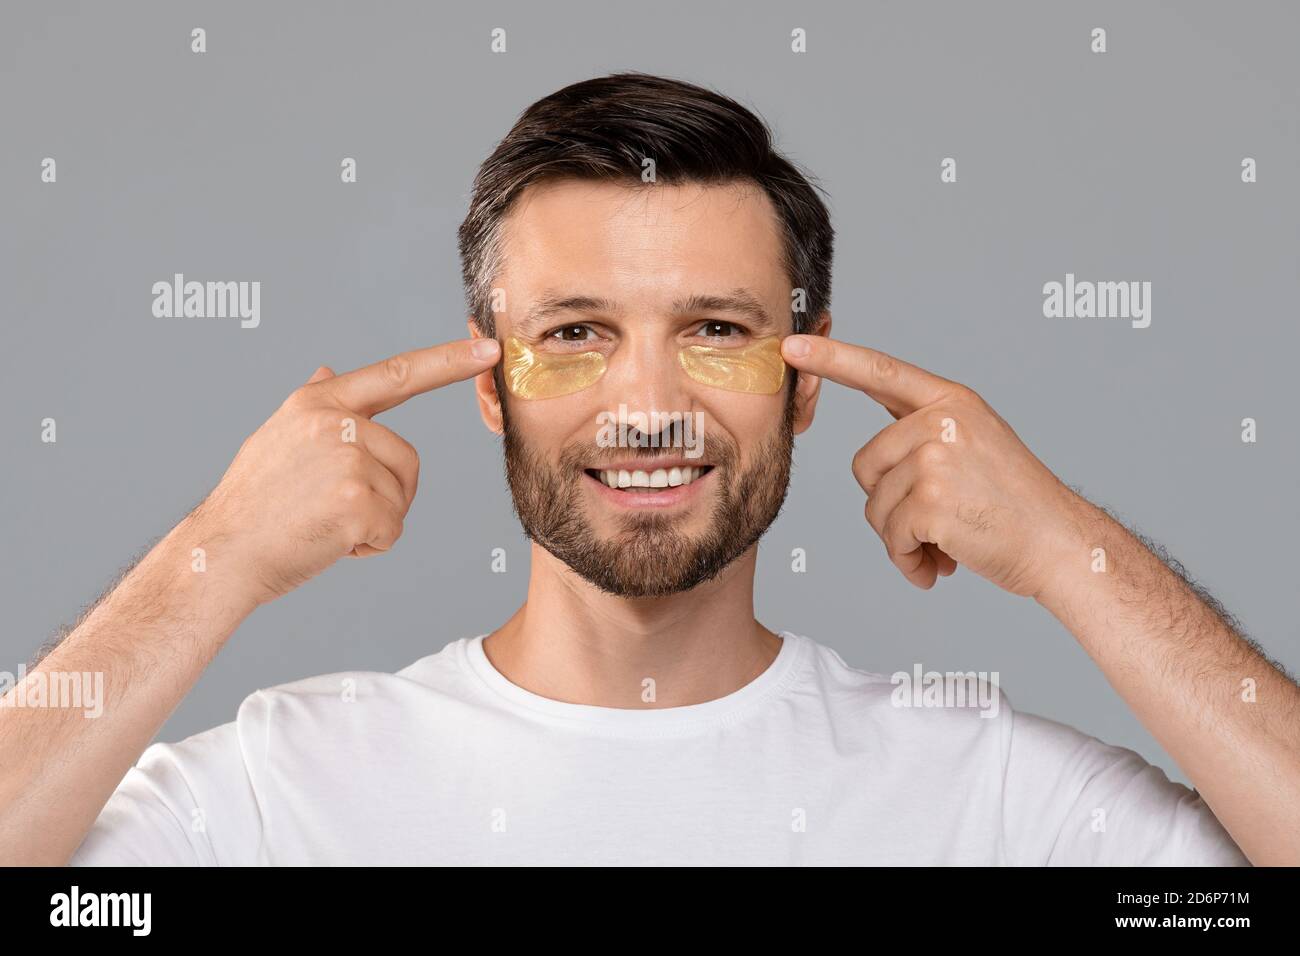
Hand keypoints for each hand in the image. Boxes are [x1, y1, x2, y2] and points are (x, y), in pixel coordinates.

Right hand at [193, 338, 500, 605]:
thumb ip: (315, 407)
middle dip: (385, 494)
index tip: (490, 349)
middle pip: (407, 459)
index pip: (397, 374)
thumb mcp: (278, 439)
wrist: (223, 554)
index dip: (447, 362)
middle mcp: (334, 422)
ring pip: (401, 497)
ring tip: (323, 523)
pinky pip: (393, 528)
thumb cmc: (253, 505)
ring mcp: (347, 458)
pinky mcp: (356, 500)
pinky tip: (329, 543)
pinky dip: (370, 546)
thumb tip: (329, 369)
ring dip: (374, 522)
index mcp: (317, 402)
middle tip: (330, 510)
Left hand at [782, 335, 1085, 595]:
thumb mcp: (972, 444)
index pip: (880, 371)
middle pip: (866, 465)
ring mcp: (936, 459)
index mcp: (950, 402)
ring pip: (875, 506)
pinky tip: (941, 564)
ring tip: (947, 542)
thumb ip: (921, 436)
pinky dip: (910, 561)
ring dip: (902, 538)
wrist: (1059, 544)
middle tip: (937, 520)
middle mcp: (941, 421)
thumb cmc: (1012, 505)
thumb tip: (871, 461)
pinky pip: (891, 538)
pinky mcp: (931, 501)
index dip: (832, 358)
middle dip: (890, 503)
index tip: (792, 346)